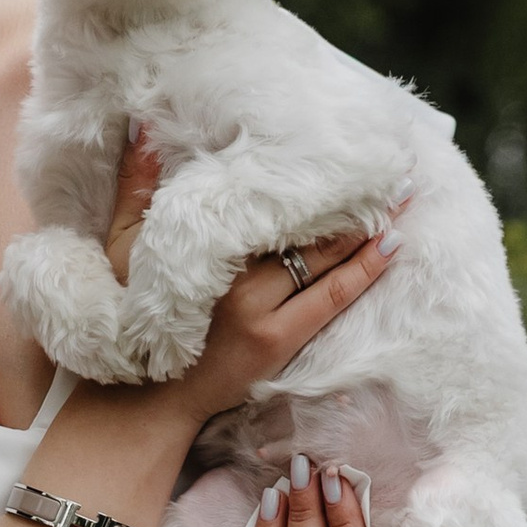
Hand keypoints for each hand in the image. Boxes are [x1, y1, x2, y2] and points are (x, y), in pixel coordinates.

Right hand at [103, 121, 399, 411]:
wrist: (144, 398)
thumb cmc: (129, 315)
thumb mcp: (123, 247)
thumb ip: (135, 187)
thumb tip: (145, 129)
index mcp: (204, 246)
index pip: (264, 198)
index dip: (305, 171)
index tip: (338, 141)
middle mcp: (236, 275)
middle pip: (303, 224)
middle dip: (348, 192)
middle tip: (390, 159)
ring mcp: (262, 310)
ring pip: (324, 258)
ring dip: (366, 224)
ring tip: (403, 192)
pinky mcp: (279, 339)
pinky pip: (333, 297)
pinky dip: (364, 268)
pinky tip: (391, 243)